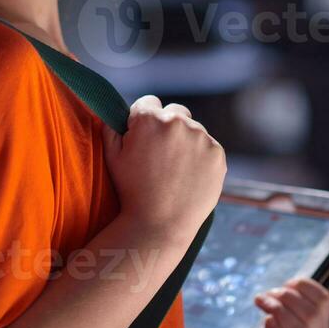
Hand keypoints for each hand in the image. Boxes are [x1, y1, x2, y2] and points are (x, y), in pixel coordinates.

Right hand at [102, 94, 225, 248]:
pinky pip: (208, 147)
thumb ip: (111, 128)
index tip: (143, 137)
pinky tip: (189, 176)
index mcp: (149, 119)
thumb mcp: (112, 157)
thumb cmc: (131, 191)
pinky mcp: (218, 154)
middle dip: (167, 126)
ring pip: (193, 130)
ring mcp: (201, 137)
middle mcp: (177, 122)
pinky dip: (201, 157)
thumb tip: (113, 112)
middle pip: (174, 112)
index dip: (142, 120)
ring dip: (185, 142)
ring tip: (175, 170)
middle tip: (161, 155)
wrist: (160, 224)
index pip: (148, 102)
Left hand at [253, 272, 328, 327]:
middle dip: (287, 297)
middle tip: (270, 293)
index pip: (324, 300)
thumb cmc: (282, 320)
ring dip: (278, 311)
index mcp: (322, 323)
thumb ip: (325, 290)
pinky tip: (267, 320)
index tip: (288, 283)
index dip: (304, 286)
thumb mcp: (300, 302)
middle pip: (311, 315)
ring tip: (262, 301)